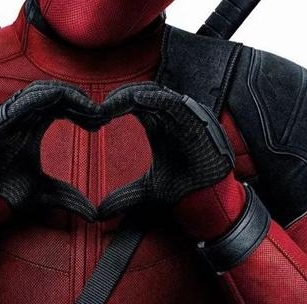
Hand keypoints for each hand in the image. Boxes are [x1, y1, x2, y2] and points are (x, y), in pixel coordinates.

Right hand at [0, 80, 102, 220]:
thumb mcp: (43, 194)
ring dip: (68, 96)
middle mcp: (20, 117)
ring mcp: (8, 116)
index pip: (60, 104)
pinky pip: (24, 100)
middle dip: (79, 100)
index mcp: (31, 125)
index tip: (101, 121)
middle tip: (99, 113)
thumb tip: (92, 214)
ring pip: (41, 91)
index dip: (81, 108)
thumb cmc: (2, 193)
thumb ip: (68, 198)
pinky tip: (63, 101)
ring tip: (88, 108)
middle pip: (55, 93)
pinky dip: (45, 97)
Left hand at [98, 83, 235, 218]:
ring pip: (156, 94)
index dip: (115, 104)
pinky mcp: (197, 120)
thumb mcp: (148, 192)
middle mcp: (172, 116)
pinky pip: (175, 103)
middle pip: (142, 92)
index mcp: (160, 124)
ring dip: (132, 95)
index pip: (134, 102)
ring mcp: (185, 116)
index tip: (96, 115)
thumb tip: (100, 213)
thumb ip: (124, 197)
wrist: (210, 198)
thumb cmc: (185, 188)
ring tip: (112, 103)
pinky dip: (157, 99)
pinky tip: (138, 100)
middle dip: (120, 96)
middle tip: (100, 107)